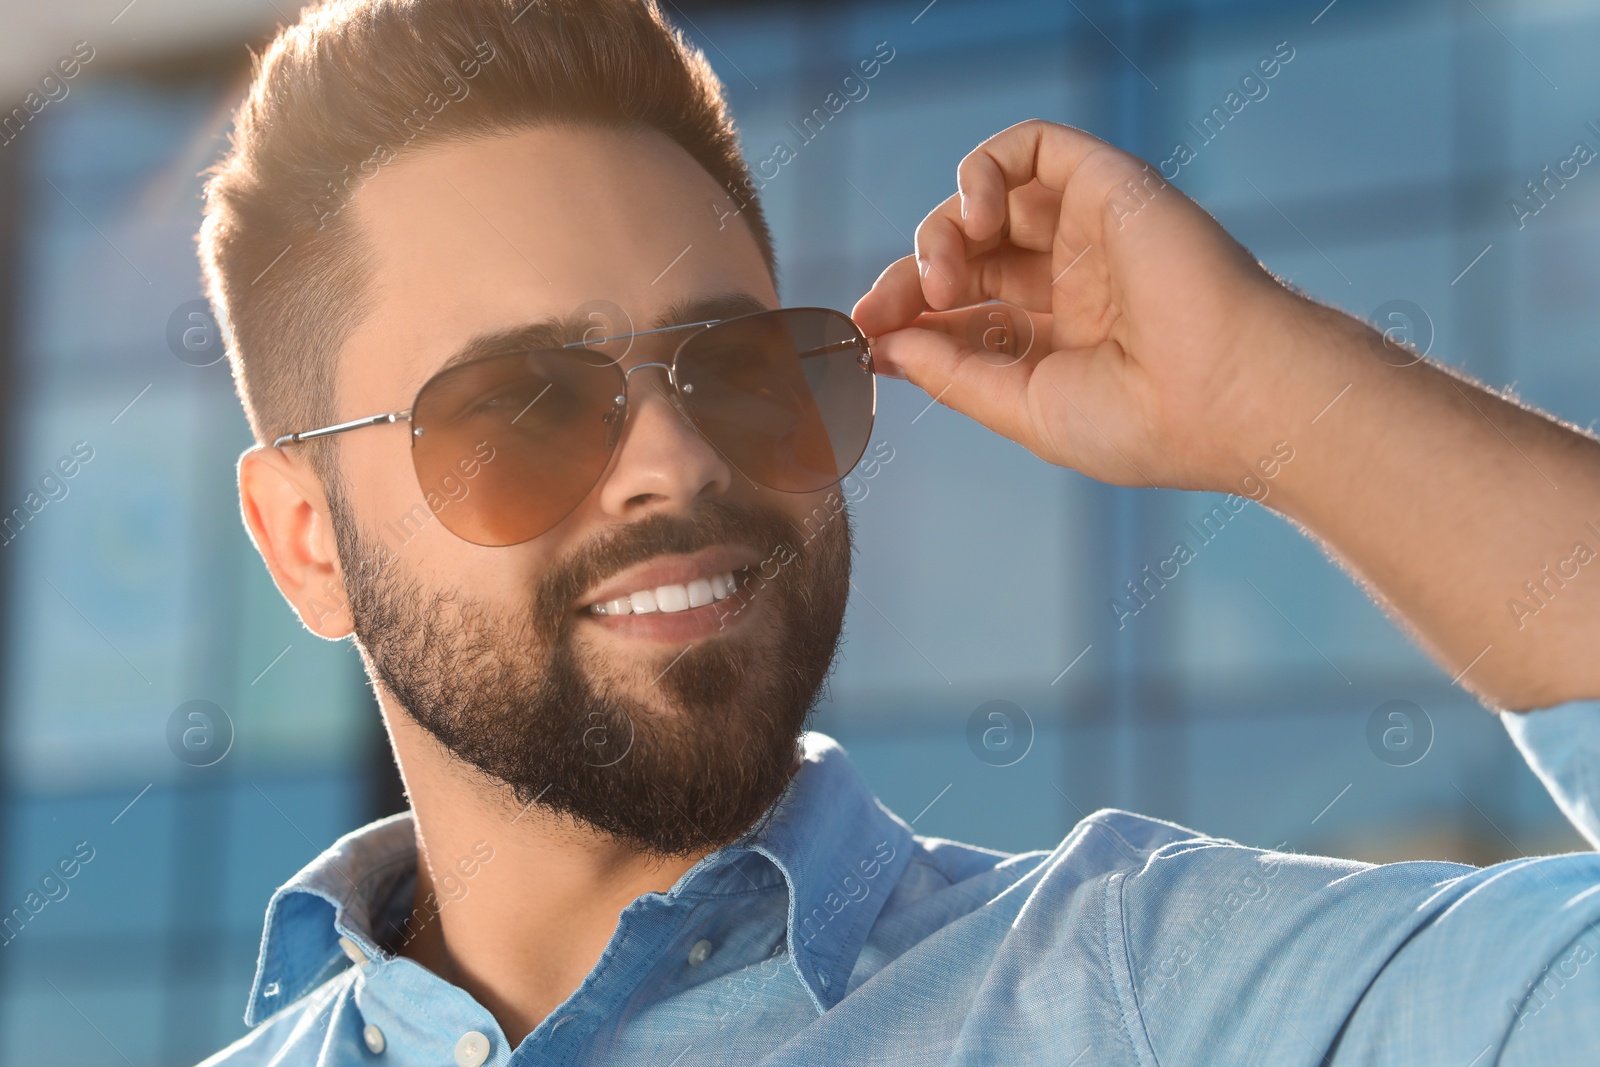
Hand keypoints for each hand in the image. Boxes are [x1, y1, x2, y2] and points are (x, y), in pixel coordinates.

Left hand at [852, 119, 1309, 492]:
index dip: (904, 320)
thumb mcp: (1025, 408)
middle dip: (907, 280)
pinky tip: (973, 214)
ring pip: (984, 202)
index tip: (860, 342)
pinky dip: (982, 171)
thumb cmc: (1144, 422)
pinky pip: (1029, 148)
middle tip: (877, 312)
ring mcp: (1087, 231)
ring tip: (944, 281)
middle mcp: (1070, 281)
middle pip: (961, 257)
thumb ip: (953, 372)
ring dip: (940, 234)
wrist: (1228, 396)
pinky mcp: (1106, 184)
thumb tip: (886, 347)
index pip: (960, 314)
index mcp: (1057, 341)